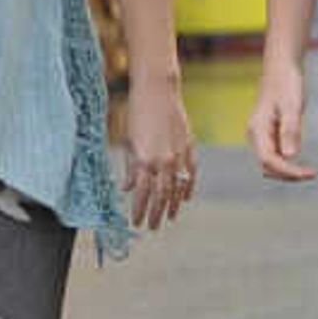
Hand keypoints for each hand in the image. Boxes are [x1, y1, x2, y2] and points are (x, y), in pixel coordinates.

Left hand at [121, 80, 197, 230]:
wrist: (157, 91)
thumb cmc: (137, 113)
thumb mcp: (127, 141)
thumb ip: (129, 167)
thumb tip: (126, 188)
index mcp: (143, 160)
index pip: (141, 194)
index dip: (138, 210)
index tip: (135, 222)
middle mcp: (162, 161)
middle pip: (160, 196)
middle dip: (155, 214)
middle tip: (152, 226)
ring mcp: (178, 155)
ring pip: (177, 188)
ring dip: (173, 205)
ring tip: (170, 218)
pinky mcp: (189, 147)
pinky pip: (191, 173)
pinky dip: (189, 187)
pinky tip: (186, 197)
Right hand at [247, 57, 317, 182]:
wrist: (281, 68)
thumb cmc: (286, 83)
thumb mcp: (292, 106)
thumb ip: (291, 131)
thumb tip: (291, 156)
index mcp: (257, 129)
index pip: (269, 160)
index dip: (288, 171)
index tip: (308, 173)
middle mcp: (256, 135)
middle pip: (268, 166)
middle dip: (288, 174)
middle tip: (311, 174)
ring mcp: (262, 136)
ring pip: (272, 163)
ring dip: (288, 171)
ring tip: (309, 171)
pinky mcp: (269, 135)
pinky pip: (277, 155)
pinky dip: (289, 163)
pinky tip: (303, 162)